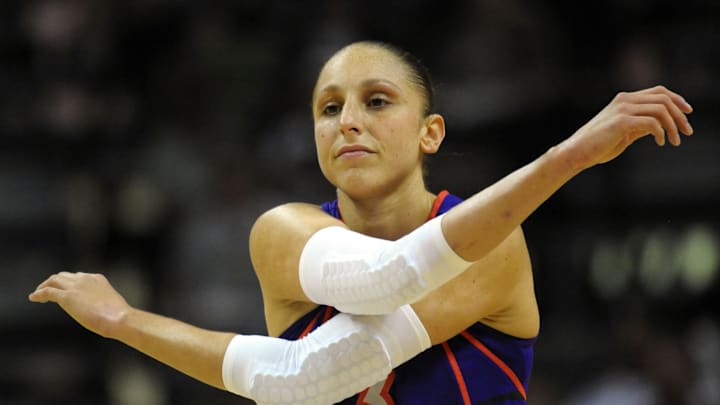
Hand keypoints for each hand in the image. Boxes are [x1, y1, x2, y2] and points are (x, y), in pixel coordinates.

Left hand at [29, 272, 130, 338]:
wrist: (117, 318)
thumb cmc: (118, 316)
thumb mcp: (111, 304)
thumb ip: (102, 302)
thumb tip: (102, 312)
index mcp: (97, 279)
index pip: (77, 277)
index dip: (67, 282)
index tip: (63, 289)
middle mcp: (85, 279)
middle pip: (63, 276)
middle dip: (53, 282)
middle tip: (46, 290)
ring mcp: (75, 287)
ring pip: (53, 280)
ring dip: (44, 286)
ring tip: (38, 294)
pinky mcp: (67, 297)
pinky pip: (48, 292)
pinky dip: (39, 294)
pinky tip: (33, 298)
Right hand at [563, 85, 692, 169]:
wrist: (576, 152)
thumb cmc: (597, 146)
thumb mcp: (624, 133)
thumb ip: (640, 126)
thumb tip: (661, 125)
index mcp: (624, 100)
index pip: (659, 91)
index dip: (677, 100)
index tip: (688, 113)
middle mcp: (624, 100)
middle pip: (664, 98)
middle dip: (680, 114)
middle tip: (687, 131)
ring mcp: (622, 109)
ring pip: (661, 109)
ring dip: (673, 125)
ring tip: (675, 141)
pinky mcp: (621, 122)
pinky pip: (651, 122)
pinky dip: (661, 132)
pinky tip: (660, 142)